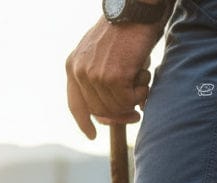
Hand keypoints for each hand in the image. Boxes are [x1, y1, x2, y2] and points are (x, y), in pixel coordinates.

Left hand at [65, 17, 162, 139]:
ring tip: (141, 78)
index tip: (92, 136)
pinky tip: (144, 75)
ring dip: (133, 99)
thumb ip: (98, 78)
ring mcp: (95, 76)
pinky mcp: (113, 77)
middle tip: (136, 114)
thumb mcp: (100, 53)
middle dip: (119, 115)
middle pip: (99, 111)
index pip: (75, 103)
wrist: (135, 8)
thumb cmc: (124, 30)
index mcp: (73, 65)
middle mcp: (80, 72)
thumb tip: (110, 112)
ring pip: (116, 107)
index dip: (84, 122)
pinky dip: (140, 92)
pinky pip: (129, 100)